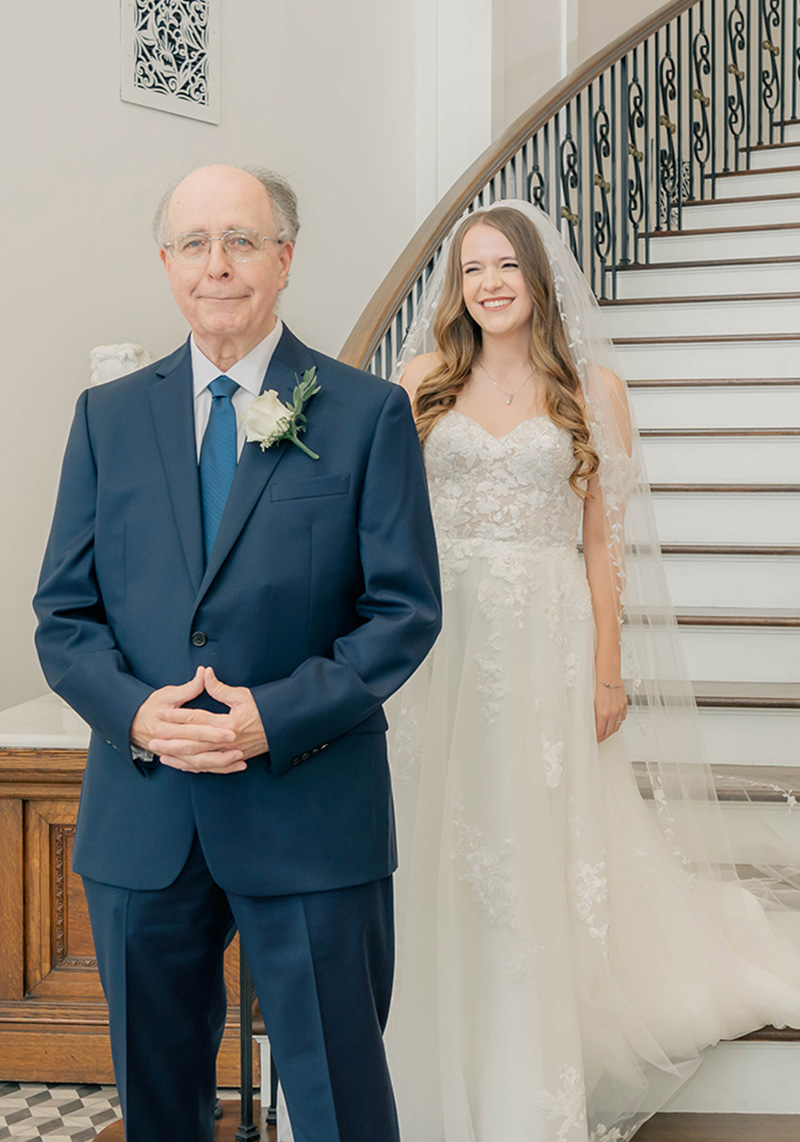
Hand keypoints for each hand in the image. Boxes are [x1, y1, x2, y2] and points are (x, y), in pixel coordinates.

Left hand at [149, 666, 267, 773]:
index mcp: (228, 723)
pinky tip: (179, 764)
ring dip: (178, 757)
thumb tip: (205, 673)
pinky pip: (208, 767)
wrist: (283, 728)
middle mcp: (227, 741)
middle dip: (170, 741)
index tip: (161, 713)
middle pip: (193, 743)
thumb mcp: (243, 695)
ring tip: (160, 754)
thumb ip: (220, 688)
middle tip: (152, 738)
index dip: (177, 716)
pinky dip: (192, 766)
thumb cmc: (264, 709)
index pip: (197, 719)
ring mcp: (229, 754)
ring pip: (198, 759)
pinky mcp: (232, 760)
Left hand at [594, 678, 626, 743]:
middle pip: (609, 731)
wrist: (608, 674)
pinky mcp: (624, 705)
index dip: (597, 737)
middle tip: (599, 738)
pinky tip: (614, 724)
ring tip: (606, 733)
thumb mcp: (591, 701)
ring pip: (617, 726)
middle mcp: (613, 712)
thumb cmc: (598, 684)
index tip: (595, 739)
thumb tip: (592, 722)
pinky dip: (618, 723)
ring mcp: (620, 709)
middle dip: (604, 736)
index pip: (600, 731)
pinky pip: (622, 719)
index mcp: (603, 713)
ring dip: (611, 731)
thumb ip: (593, 714)